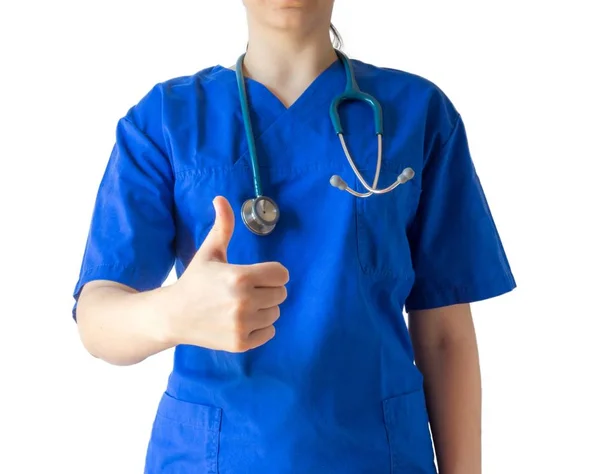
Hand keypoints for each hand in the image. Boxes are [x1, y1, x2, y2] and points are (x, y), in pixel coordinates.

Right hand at [166, 196, 288, 351]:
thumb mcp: (209, 252)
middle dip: (267, 291)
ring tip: (241, 306)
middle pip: (281, 294)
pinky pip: (269, 332)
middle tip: (246, 291)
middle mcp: (244, 301)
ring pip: (275, 314)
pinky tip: (239, 321)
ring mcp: (242, 324)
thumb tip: (220, 198)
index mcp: (241, 276)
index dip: (271, 273)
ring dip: (264, 310)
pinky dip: (259, 328)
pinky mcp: (240, 343)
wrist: (172, 316)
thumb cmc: (195, 280)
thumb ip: (222, 226)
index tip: (257, 276)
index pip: (282, 274)